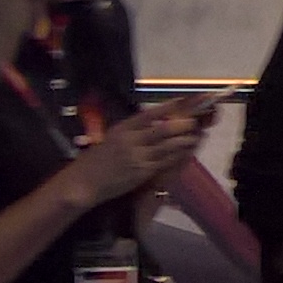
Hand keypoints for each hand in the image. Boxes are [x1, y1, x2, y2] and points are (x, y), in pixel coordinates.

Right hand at [68, 97, 213, 210]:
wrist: (84, 182)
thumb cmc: (97, 159)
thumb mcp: (112, 137)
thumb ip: (132, 130)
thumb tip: (156, 121)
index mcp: (123, 128)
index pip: (149, 114)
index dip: (168, 107)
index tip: (183, 101)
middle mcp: (132, 140)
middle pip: (164, 129)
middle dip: (183, 125)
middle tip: (196, 121)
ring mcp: (138, 157)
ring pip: (169, 146)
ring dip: (185, 140)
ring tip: (197, 136)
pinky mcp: (142, 173)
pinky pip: (166, 162)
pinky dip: (179, 156)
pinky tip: (187, 152)